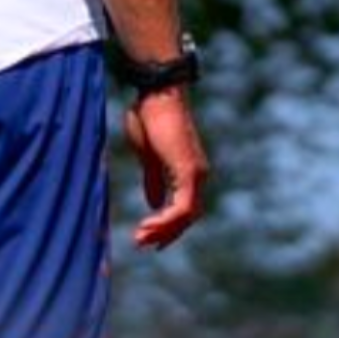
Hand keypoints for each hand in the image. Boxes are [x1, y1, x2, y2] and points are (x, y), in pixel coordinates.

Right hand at [124, 88, 208, 249]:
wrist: (156, 95)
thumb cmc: (150, 118)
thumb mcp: (148, 156)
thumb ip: (154, 180)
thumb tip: (153, 203)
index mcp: (188, 170)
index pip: (184, 208)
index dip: (168, 225)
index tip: (147, 237)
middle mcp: (198, 174)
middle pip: (187, 216)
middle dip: (164, 233)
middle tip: (141, 243)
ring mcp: (196, 174)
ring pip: (186, 216)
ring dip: (163, 230)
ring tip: (140, 237)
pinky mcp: (189, 172)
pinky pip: (183, 208)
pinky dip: (166, 220)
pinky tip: (148, 226)